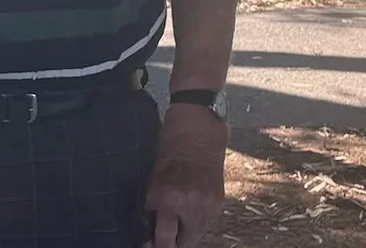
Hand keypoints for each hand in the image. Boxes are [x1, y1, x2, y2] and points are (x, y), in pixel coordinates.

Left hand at [144, 104, 227, 247]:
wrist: (197, 130)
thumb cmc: (168, 147)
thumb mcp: (153, 178)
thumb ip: (152, 205)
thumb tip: (148, 227)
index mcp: (168, 198)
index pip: (163, 238)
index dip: (154, 245)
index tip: (147, 245)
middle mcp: (190, 206)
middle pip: (184, 242)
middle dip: (172, 243)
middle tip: (162, 239)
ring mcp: (208, 204)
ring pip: (197, 235)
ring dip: (186, 234)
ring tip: (176, 226)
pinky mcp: (219, 200)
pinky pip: (207, 222)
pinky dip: (197, 222)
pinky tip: (188, 214)